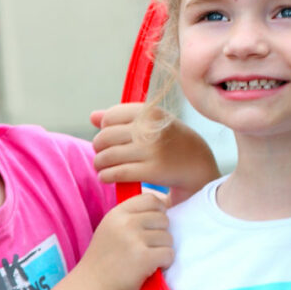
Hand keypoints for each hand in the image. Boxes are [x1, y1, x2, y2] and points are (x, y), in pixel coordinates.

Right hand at [75, 192, 172, 289]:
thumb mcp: (111, 230)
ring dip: (162, 251)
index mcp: (117, 214)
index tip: (154, 225)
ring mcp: (134, 240)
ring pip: (168, 238)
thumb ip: (131, 217)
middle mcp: (125, 223)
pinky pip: (169, 254)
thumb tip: (165, 203)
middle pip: (163, 219)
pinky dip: (164, 264)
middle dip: (161, 234)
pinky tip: (151, 269)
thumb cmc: (104, 261)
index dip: (159, 211)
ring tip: (147, 260)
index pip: (150, 199)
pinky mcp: (144, 258)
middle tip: (148, 248)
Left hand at [90, 103, 217, 199]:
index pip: (110, 117)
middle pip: (105, 137)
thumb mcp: (153, 122)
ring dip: (99, 163)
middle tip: (103, 154)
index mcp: (151, 112)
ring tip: (102, 167)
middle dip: (99, 147)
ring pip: (107, 156)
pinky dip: (106, 176)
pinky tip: (106, 177)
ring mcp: (152, 150)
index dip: (105, 128)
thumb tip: (92, 116)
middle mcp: (151, 129)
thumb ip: (123, 116)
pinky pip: (116, 173)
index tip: (111, 137)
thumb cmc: (172, 141)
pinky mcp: (151, 171)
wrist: (198, 164)